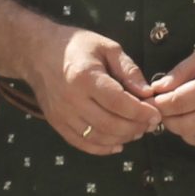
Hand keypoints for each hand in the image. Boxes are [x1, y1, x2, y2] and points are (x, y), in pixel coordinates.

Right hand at [29, 28, 160, 156]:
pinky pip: (82, 143)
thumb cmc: (77, 47)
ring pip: (98, 137)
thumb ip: (129, 70)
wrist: (38, 52)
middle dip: (135, 127)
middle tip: (150, 124)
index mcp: (85, 78)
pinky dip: (102, 148)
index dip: (140, 112)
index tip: (156, 114)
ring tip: (137, 131)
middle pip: (109, 124)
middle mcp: (71, 99)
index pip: (118, 103)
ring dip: (122, 138)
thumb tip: (147, 93)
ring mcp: (62, 114)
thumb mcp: (107, 48)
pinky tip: (118, 143)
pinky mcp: (56, 123)